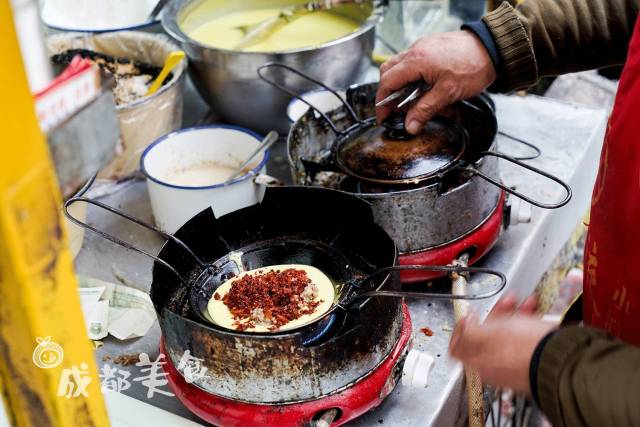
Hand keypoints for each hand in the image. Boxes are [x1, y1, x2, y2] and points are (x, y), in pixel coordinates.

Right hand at [375, 31, 496, 134]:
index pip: (388, 82)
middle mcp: (415, 50)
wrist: (493, 48)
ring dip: (398, 83)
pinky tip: (421, 87)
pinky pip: (411, 61)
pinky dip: (410, 76)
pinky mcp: (430, 47)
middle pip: (388, 72)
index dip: (382, 101)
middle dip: (387, 92)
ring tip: (408, 100)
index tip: (383, 116)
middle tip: (394, 110)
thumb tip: (410, 125)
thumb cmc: (473, 66)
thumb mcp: (448, 93)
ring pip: (398, 65)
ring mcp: (422, 47)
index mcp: (416, 61)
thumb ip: (425, 110)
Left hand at [449, 295, 555, 393]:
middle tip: (505, 301)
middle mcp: (494, 367)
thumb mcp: (488, 333)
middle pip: (485, 336)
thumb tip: (461, 327)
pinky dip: (528, 324)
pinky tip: (535, 313)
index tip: (470, 315)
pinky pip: (525, 341)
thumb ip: (469, 331)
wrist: (561, 361)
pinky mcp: (532, 363)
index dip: (461, 327)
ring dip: (515, 315)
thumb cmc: (524, 349)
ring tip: (526, 302)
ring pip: (508, 335)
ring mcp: (513, 366)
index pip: (457, 347)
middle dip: (495, 314)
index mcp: (478, 363)